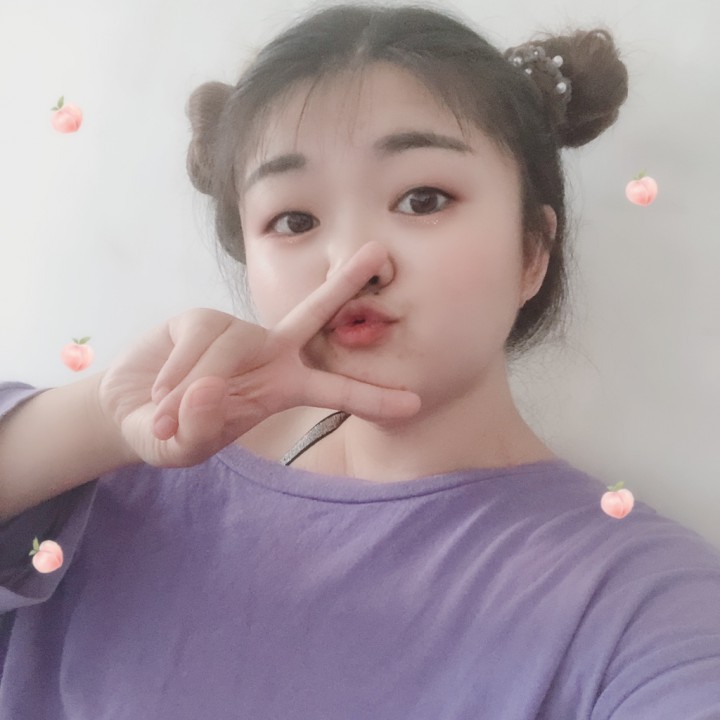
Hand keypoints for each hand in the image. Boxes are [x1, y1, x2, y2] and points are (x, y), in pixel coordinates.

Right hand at [98, 242, 419, 466]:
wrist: (129, 409)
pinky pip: (200, 337)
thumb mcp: (184, 448)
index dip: (370, 397)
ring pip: (233, 345)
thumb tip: (211, 388)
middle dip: (344, 285)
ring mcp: (236, 332)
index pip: (332, 391)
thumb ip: (198, 430)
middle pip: (313, 314)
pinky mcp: (200, 317)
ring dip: (195, 386)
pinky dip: (176, 372)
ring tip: (167, 416)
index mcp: (281, 389)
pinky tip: (161, 392)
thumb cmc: (171, 433)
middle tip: (379, 254)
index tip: (413, 404)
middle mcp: (268, 355)